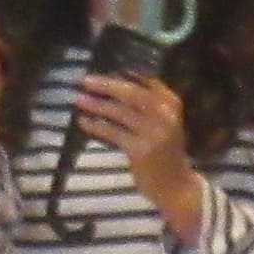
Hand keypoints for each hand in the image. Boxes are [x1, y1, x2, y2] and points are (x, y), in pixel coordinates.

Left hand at [77, 69, 209, 242]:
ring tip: (78, 99)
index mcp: (172, 103)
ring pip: (118, 112)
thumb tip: (113, 83)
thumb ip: (146, 104)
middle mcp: (165, 114)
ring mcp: (154, 132)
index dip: (122, 74)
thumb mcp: (164, 122)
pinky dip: (96, 126)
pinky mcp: (140, 150)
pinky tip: (83, 121)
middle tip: (84, 80)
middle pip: (130, 93)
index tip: (102, 68)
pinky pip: (112, 133)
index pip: (145, 80)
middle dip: (105, 85)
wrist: (176, 185)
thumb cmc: (165, 151)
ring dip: (95, 105)